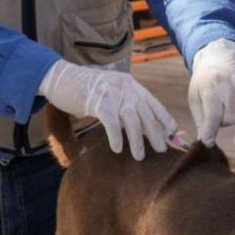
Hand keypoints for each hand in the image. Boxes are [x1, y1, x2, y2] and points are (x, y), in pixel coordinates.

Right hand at [39, 60, 176, 160]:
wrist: (62, 78)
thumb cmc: (86, 88)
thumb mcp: (111, 91)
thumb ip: (126, 104)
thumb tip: (140, 125)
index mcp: (131, 85)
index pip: (153, 103)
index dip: (164, 118)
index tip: (173, 132)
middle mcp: (126, 88)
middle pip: (146, 115)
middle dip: (155, 134)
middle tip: (161, 150)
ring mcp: (113, 94)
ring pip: (132, 122)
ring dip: (137, 141)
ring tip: (139, 156)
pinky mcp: (99, 102)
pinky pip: (112, 124)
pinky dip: (116, 138)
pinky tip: (116, 148)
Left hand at [187, 39, 234, 146]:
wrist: (224, 59)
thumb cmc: (206, 82)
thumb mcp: (196, 96)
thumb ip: (200, 120)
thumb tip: (204, 142)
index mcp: (211, 85)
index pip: (213, 114)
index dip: (210, 131)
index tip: (207, 143)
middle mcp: (231, 86)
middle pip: (228, 118)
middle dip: (221, 122)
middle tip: (215, 111)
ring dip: (232, 120)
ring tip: (225, 109)